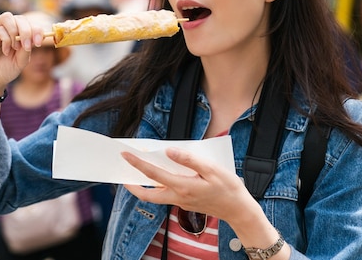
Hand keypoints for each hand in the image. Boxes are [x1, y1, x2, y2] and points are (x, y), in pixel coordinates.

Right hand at [0, 12, 46, 93]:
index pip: (30, 23)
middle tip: (27, 47)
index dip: (37, 30)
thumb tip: (33, 38)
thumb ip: (27, 49)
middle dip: (27, 31)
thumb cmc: (5, 70)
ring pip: (7, 17)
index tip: (39, 43)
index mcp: (18, 34)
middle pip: (20, 18)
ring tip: (15, 48)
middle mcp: (7, 29)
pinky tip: (6, 51)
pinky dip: (6, 40)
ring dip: (15, 32)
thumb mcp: (21, 61)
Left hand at [122, 147, 259, 225]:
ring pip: (155, 197)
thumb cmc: (228, 188)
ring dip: (143, 187)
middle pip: (147, 195)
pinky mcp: (185, 203)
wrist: (239, 210)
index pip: (154, 175)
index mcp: (183, 187)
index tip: (126, 154)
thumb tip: (169, 152)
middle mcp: (179, 197)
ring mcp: (181, 202)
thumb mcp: (212, 169)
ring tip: (137, 172)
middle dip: (132, 185)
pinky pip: (166, 195)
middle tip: (122, 171)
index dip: (138, 164)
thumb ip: (189, 159)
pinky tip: (160, 175)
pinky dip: (158, 186)